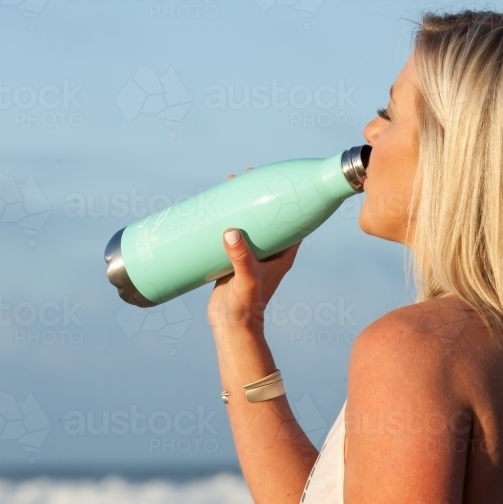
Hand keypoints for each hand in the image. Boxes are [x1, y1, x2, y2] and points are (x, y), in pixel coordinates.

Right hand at [207, 168, 300, 332]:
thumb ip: (241, 257)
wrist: (232, 327)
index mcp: (282, 254)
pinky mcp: (232, 261)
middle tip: (244, 176)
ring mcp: (250, 256)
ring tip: (227, 188)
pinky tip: (212, 211)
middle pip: (267, 217)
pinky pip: (231, 236)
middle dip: (258, 197)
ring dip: (239, 207)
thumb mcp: (246, 279)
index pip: (290, 219)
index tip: (273, 179)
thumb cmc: (247, 306)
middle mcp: (269, 252)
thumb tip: (230, 232)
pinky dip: (224, 222)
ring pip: (248, 224)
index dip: (285, 198)